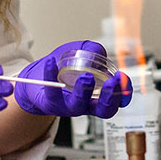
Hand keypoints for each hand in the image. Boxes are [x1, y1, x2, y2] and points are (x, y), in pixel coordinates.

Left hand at [14, 40, 131, 118]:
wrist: (37, 79)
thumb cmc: (63, 69)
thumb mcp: (81, 54)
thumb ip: (92, 50)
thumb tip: (99, 52)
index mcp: (97, 96)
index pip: (116, 101)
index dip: (123, 93)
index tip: (123, 79)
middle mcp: (86, 104)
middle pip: (103, 110)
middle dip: (110, 97)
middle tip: (111, 82)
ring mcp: (68, 106)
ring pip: (78, 105)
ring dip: (84, 91)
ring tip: (86, 76)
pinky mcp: (50, 103)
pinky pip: (51, 92)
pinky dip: (51, 75)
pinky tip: (52, 62)